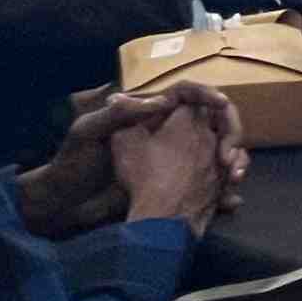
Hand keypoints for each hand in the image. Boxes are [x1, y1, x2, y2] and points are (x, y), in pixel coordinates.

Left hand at [16, 86, 217, 234]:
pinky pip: (212, 183)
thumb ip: (118, 115)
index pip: (186, 94)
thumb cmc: (74, 164)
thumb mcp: (87, 133)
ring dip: (234, 161)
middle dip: (231, 133)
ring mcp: (176, 161)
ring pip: (220, 151)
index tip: (221, 103)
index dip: (207, 95)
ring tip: (232, 178)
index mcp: (148, 115)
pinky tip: (230, 199)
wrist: (67, 206)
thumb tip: (162, 100)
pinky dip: (226, 190)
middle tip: (228, 154)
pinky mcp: (177, 187)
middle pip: (214, 121)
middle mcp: (168, 134)